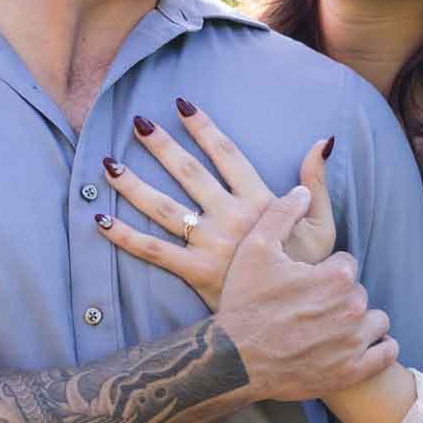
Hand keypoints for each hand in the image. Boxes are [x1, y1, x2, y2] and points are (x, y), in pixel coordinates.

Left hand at [93, 98, 335, 308]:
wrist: (297, 317)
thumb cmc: (310, 268)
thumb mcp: (322, 222)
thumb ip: (316, 181)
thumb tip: (321, 141)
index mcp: (260, 202)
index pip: (227, 154)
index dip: (204, 128)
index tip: (182, 105)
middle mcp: (232, 218)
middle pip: (188, 173)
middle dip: (160, 146)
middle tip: (137, 122)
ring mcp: (210, 244)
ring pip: (164, 208)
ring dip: (133, 185)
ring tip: (109, 164)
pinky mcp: (194, 272)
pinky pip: (154, 251)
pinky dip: (125, 236)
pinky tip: (100, 219)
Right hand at [214, 187, 395, 401]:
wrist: (235, 360)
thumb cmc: (245, 303)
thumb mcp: (256, 250)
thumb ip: (283, 214)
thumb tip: (303, 190)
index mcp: (335, 275)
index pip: (347, 264)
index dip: (326, 272)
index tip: (307, 283)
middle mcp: (351, 307)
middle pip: (359, 293)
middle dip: (340, 297)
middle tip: (313, 309)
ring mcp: (354, 342)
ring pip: (376, 321)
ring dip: (361, 323)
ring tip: (332, 328)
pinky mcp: (353, 371)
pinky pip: (386, 353)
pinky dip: (378, 349)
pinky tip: (358, 346)